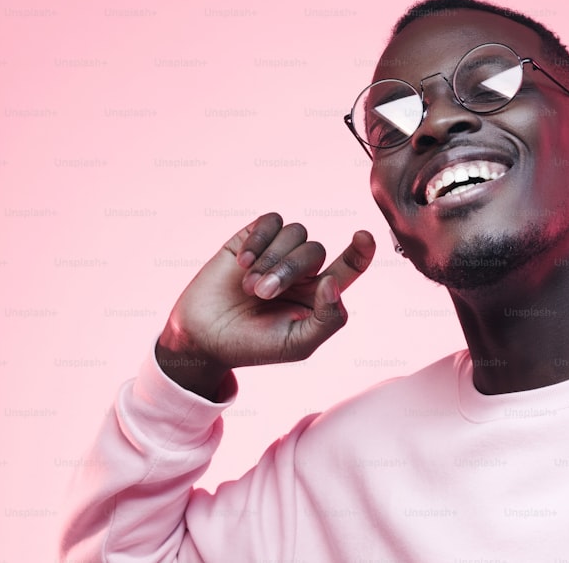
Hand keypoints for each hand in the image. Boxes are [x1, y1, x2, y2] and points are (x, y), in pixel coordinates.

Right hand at [156, 213, 374, 397]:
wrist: (204, 338)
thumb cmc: (254, 346)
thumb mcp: (298, 345)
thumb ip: (327, 319)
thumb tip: (333, 284)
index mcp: (320, 294)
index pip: (351, 266)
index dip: (362, 250)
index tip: (364, 236)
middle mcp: (303, 270)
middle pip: (315, 250)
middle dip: (288, 270)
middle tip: (261, 294)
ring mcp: (278, 252)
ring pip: (295, 232)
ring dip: (271, 259)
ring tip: (249, 287)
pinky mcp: (252, 239)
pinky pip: (270, 221)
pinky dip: (259, 240)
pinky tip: (241, 263)